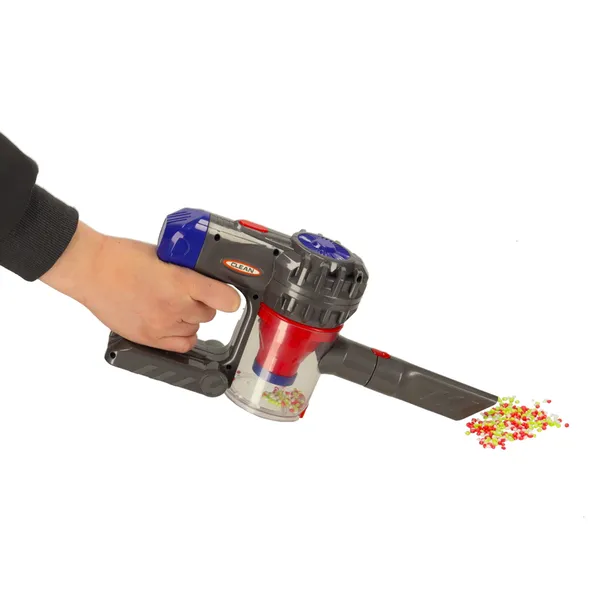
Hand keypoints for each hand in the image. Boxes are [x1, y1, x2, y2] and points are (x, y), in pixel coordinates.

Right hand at [41, 222, 239, 351]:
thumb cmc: (120, 257)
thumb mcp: (163, 255)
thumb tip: (206, 278)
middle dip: (202, 303)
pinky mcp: (148, 338)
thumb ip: (186, 270)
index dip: (229, 298)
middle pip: (209, 314)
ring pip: (196, 329)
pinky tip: (174, 324)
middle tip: (187, 293)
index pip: (224, 299)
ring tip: (172, 305)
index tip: (228, 297)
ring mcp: (161, 325)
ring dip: (190, 319)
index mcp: (180, 281)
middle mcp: (174, 306)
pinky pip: (182, 345)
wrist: (89, 270)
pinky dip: (183, 336)